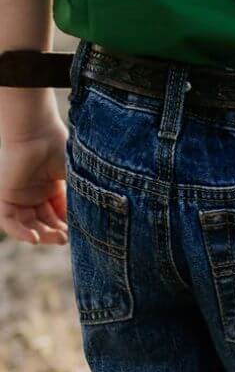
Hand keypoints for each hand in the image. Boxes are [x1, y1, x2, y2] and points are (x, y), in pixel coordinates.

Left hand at [0, 122, 68, 244]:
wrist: (37, 132)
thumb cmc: (59, 149)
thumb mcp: (74, 179)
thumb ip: (78, 198)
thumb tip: (90, 221)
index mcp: (50, 185)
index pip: (57, 212)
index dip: (67, 224)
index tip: (79, 231)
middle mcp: (33, 191)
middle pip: (42, 221)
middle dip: (55, 232)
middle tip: (67, 238)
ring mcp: (19, 194)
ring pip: (27, 224)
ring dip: (41, 235)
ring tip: (58, 238)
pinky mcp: (5, 195)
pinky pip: (9, 220)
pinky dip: (20, 232)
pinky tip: (35, 238)